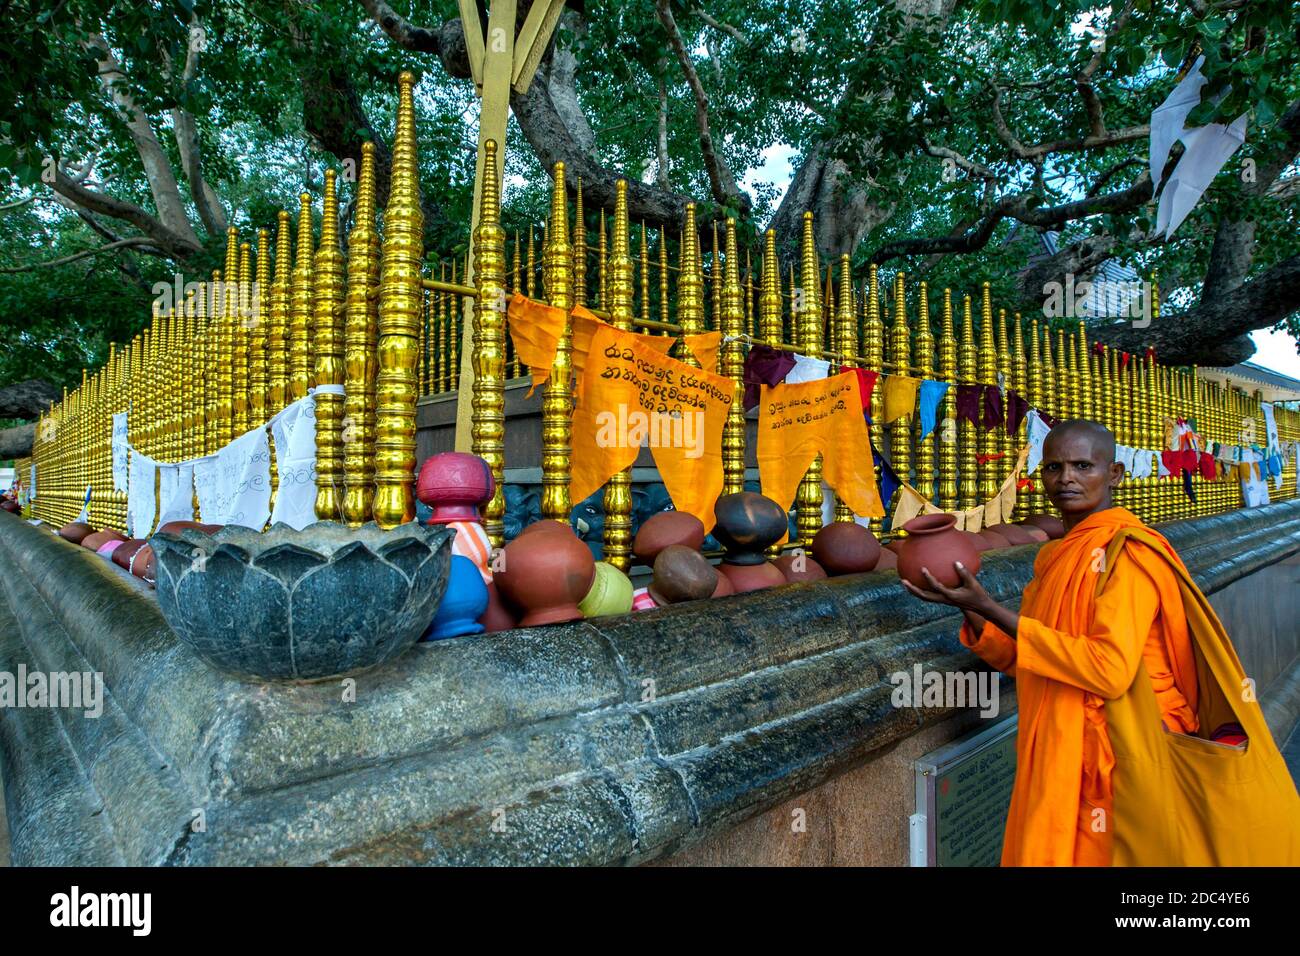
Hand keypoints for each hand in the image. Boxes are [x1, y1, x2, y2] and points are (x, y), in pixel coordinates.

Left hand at [902, 562, 1020, 637]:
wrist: (980, 607)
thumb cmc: (977, 594)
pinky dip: (921, 590)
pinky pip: (929, 595)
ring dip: (914, 591)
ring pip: (925, 597)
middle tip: (903, 580)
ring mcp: (942, 600)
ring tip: (905, 582)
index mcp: (950, 596)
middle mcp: (944, 599)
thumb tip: (955, 562)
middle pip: (924, 596)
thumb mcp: (973, 583)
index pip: (936, 587)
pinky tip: (917, 582)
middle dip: (913, 589)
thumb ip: (964, 573)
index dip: (929, 578)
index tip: (922, 568)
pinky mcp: (943, 599)